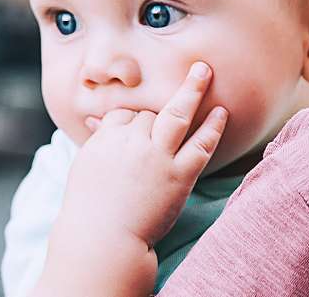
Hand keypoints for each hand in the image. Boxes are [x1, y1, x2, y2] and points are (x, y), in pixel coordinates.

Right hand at [37, 63, 227, 294]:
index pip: (126, 114)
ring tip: (207, 71)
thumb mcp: (86, 166)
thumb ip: (99, 140)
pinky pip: (200, 145)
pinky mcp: (178, 175)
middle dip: (167, 104)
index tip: (142, 127)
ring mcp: (157, 158)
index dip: (136, 120)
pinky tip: (222, 113)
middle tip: (199, 67)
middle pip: (151, 114)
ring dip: (194, 90)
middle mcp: (132, 143)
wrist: (101, 241)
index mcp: (107, 139)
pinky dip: (213, 128)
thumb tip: (95, 120)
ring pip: (178, 115)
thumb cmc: (90, 207)